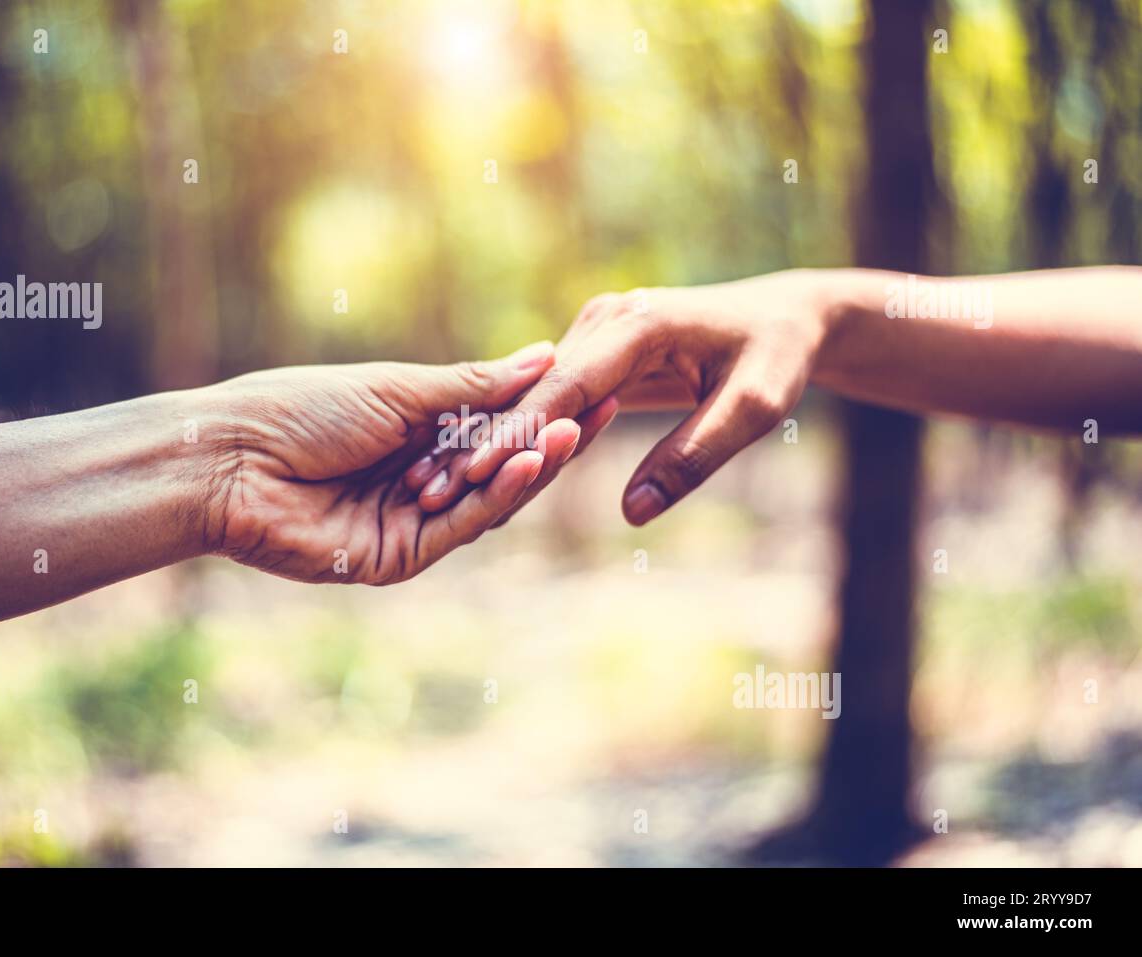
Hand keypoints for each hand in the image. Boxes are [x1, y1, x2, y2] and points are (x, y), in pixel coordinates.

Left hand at [196, 343, 582, 583]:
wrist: (232, 459)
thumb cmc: (301, 409)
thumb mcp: (399, 389)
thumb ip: (473, 387)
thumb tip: (542, 356)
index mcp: (413, 435)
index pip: (493, 427)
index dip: (540, 409)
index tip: (591, 383)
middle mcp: (417, 480)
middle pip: (496, 467)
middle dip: (547, 441)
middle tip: (602, 409)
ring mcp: (409, 523)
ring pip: (484, 500)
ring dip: (529, 469)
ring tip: (573, 432)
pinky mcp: (397, 559)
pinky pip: (458, 528)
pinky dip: (493, 499)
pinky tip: (525, 465)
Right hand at [426, 271, 833, 525]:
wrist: (789, 318)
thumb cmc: (778, 359)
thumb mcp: (754, 409)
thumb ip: (694, 457)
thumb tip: (633, 513)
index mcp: (639, 324)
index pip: (565, 386)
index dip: (517, 432)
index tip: (473, 474)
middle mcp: (608, 319)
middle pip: (534, 391)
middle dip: (484, 442)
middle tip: (431, 491)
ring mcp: (599, 331)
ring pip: (535, 395)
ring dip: (490, 440)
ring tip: (438, 487)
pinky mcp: (599, 350)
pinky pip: (553, 397)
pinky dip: (518, 433)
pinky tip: (477, 471)